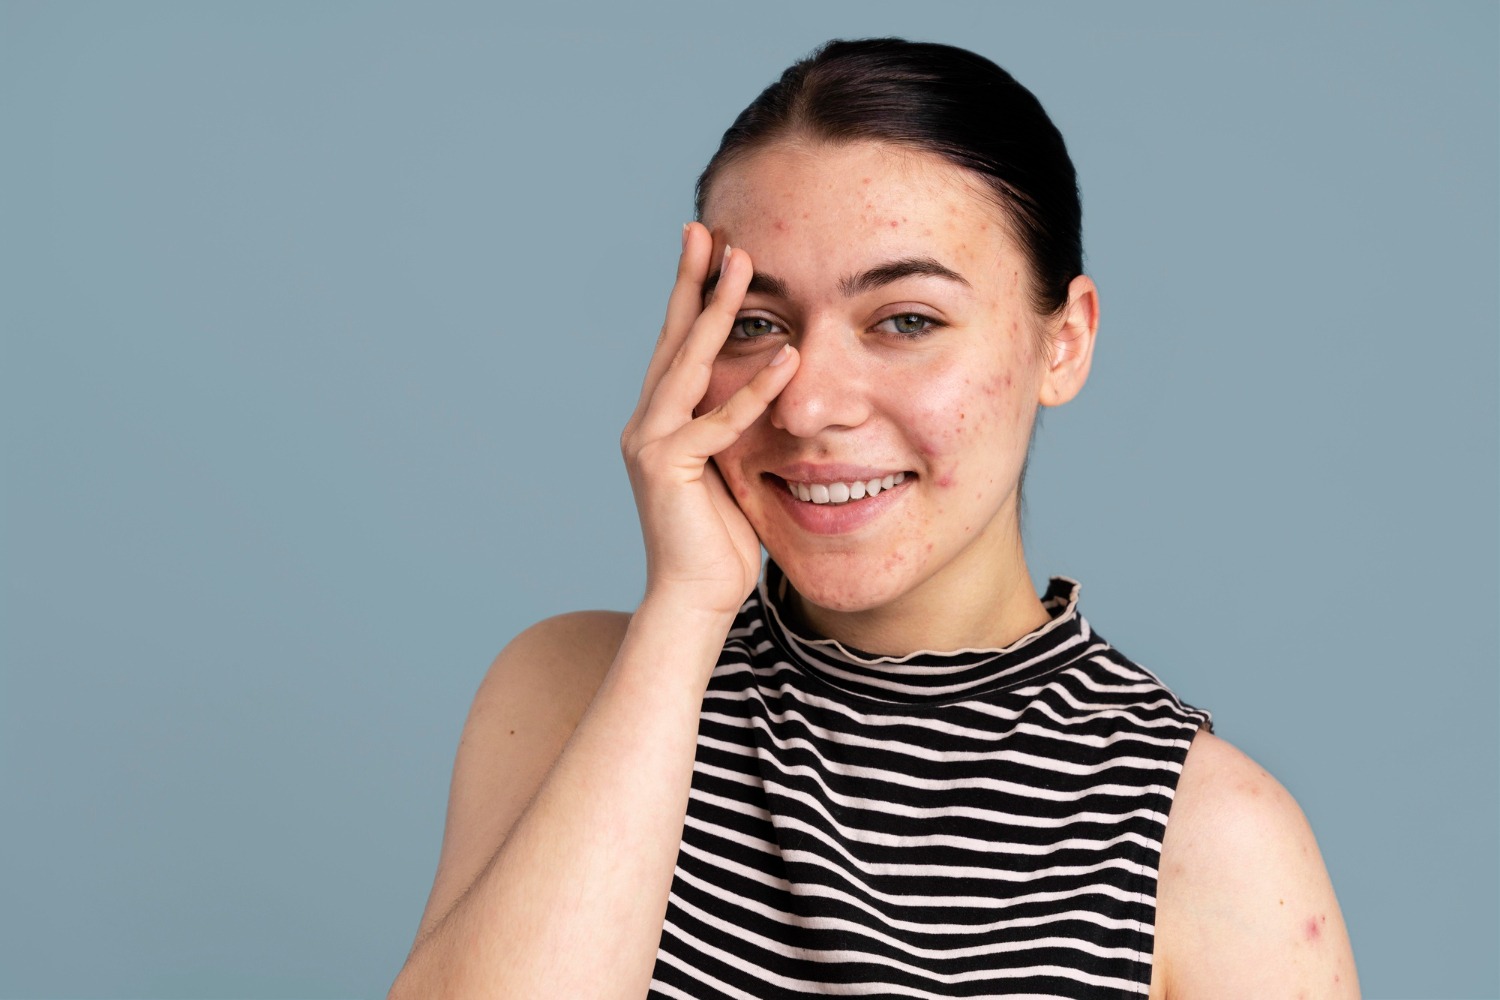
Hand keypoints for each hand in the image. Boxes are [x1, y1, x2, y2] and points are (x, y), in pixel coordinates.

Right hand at [620, 223, 799, 618]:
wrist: (694, 599)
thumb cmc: (719, 542)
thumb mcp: (731, 470)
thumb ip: (738, 429)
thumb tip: (772, 388)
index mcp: (660, 422)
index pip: (677, 346)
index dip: (690, 296)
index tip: (707, 249)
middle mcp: (646, 424)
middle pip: (672, 338)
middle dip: (689, 280)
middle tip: (705, 228)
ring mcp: (651, 443)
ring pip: (688, 363)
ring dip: (716, 309)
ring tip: (740, 262)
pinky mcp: (668, 468)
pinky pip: (719, 421)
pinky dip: (754, 389)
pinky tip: (785, 356)